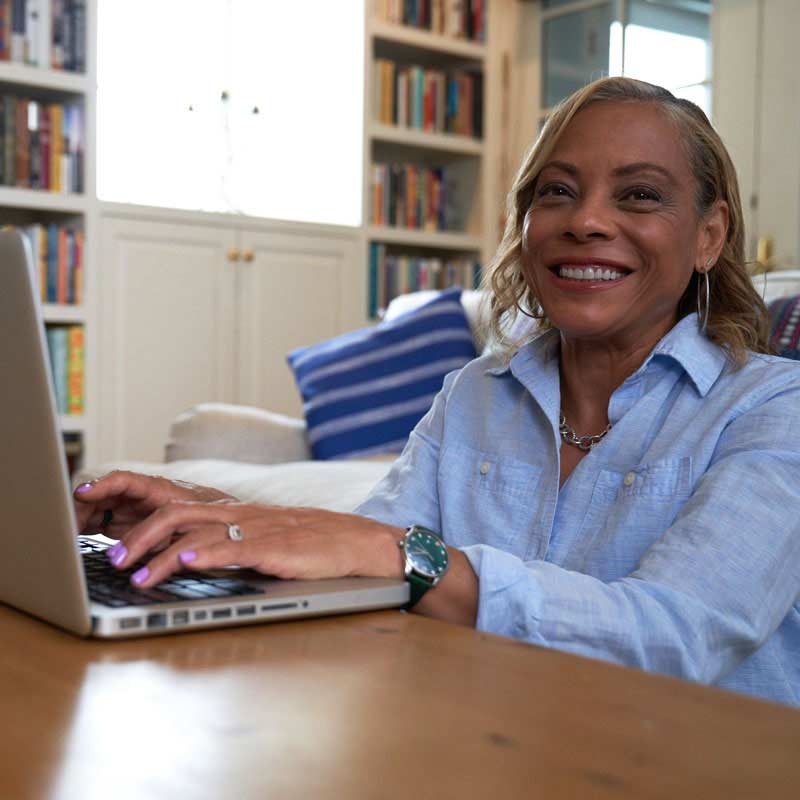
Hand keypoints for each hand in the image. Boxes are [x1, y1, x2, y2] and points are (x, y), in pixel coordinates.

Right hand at [73, 470, 236, 539]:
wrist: (220, 526)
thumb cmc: (209, 517)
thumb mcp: (193, 521)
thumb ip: (169, 529)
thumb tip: (140, 545)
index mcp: (157, 489)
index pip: (124, 481)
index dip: (102, 485)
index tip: (82, 494)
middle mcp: (139, 496)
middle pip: (102, 496)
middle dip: (82, 508)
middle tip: (67, 530)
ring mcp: (129, 509)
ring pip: (96, 509)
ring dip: (80, 521)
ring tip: (67, 537)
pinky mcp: (124, 524)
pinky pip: (98, 523)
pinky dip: (85, 530)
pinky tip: (73, 540)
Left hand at [103, 500, 404, 588]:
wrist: (358, 542)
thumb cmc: (313, 545)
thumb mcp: (264, 541)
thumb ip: (230, 545)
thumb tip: (190, 560)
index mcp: (237, 512)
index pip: (181, 508)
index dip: (145, 522)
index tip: (118, 545)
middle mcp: (242, 514)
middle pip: (179, 513)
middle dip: (141, 536)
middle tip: (116, 560)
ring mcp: (259, 529)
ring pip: (200, 530)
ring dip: (162, 553)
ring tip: (136, 575)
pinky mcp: (277, 547)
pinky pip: (236, 546)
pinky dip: (207, 552)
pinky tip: (187, 560)